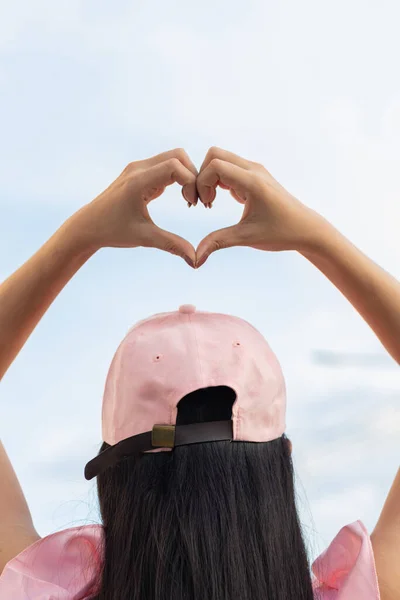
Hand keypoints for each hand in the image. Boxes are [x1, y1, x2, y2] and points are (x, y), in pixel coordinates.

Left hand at [67, 149, 197, 266]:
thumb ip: (172, 245)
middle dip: (193, 175)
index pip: (175, 166)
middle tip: (195, 201)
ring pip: (173, 158)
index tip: (192, 204)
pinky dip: (178, 178)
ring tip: (189, 201)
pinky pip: (166, 166)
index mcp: (138, 181)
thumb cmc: (113, 231)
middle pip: (177, 156)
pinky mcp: (139, 173)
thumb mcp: (144, 238)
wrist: (88, 226)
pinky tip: (181, 198)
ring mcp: (138, 168)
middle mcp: (138, 169)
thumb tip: (195, 260)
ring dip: (186, 176)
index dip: (191, 182)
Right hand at [195, 147, 324, 266]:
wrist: (306, 229)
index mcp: (253, 182)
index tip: (204, 205)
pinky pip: (228, 168)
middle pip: (215, 155)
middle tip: (204, 202)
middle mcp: (254, 170)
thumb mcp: (247, 238)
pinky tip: (219, 201)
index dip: (201, 183)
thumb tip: (196, 259)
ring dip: (210, 178)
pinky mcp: (254, 176)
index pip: (215, 165)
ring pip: (221, 160)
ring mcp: (255, 171)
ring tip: (210, 203)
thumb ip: (218, 242)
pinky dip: (218, 181)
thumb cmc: (281, 233)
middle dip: (202, 176)